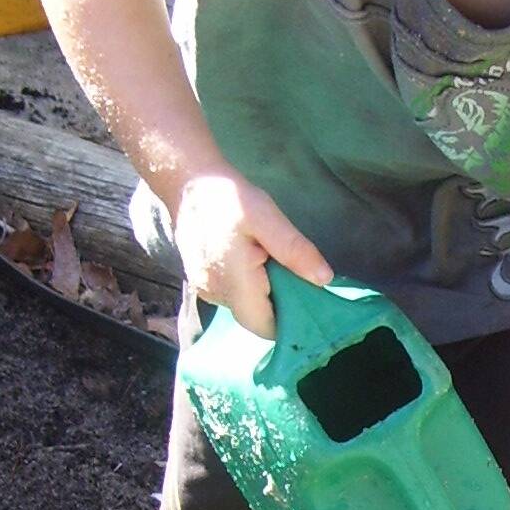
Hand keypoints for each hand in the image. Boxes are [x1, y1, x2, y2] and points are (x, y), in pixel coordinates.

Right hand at [172, 167, 332, 340]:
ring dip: (263, 294)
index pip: (266, 326)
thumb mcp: (266, 216)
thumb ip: (294, 249)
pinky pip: (232, 295)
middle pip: (256, 319)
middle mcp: (216, 294)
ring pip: (244, 307)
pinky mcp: (201, 281)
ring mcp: (206, 290)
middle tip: (295, 275)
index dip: (289, 320)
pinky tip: (254, 261)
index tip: (307, 299)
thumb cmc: (227, 198)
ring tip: (273, 263)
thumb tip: (323, 279)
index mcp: (234, 284)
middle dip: (279, 305)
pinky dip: (248, 286)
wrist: (186, 183)